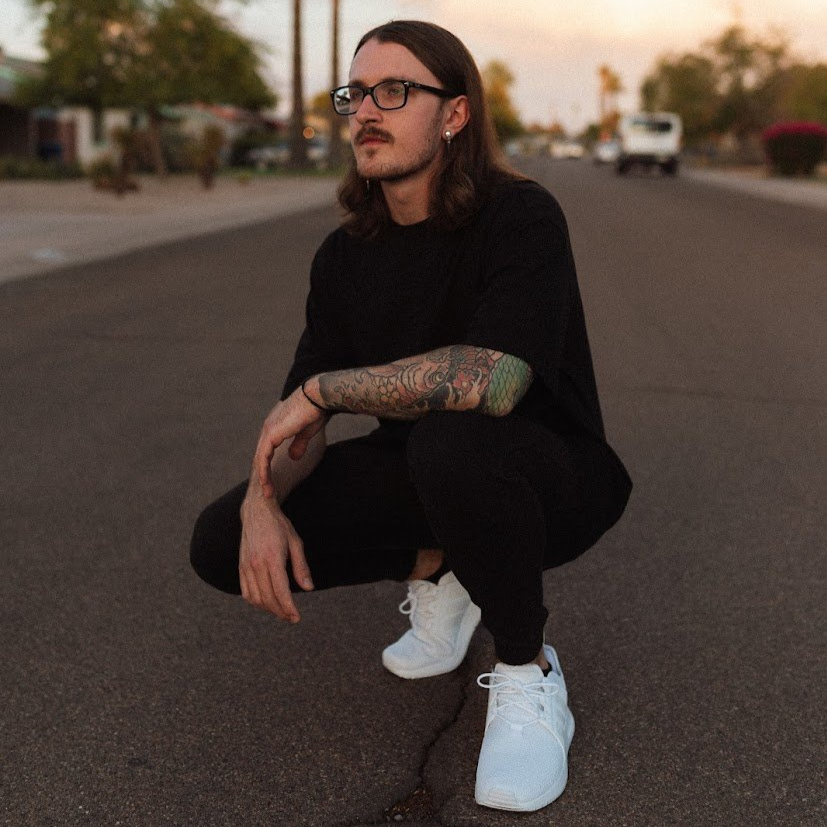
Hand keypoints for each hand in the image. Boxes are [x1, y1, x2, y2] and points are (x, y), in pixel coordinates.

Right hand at [239, 489, 313, 621]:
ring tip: (282, 612)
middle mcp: (256, 564)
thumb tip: (308, 588)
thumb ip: (301, 567)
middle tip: (292, 618)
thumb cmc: (279, 526)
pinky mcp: (241, 567)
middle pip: (268, 598)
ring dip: (269, 609)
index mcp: (272, 558)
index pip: (280, 590)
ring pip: (255, 598)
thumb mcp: (296, 543)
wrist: (257, 512)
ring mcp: (246, 566)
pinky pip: (246, 592)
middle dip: (281, 612)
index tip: (296, 617)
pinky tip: (267, 603)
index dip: (289, 607)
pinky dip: (256, 602)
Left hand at [255, 381, 327, 498]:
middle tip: (268, 493)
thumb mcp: (306, 432)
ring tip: (268, 494)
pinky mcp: (271, 435)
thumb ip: (298, 444)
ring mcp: (268, 431)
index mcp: (276, 427)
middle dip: (264, 476)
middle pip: (262, 456)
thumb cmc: (315, 411)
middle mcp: (268, 428)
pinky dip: (264, 472)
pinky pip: (263, 458)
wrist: (317, 398)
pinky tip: (267, 484)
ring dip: (264, 478)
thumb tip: (293, 457)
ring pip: (261, 459)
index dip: (269, 467)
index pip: (268, 450)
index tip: (274, 482)